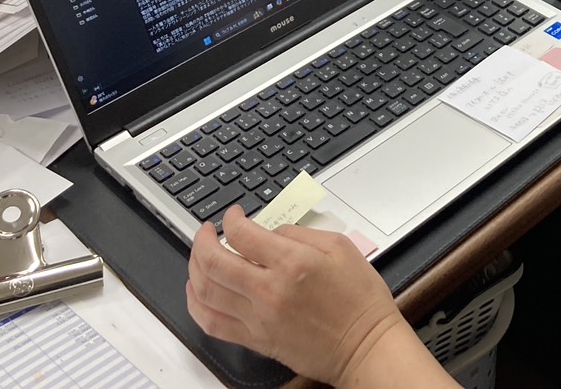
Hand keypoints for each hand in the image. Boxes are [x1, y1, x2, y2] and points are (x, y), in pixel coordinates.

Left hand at [187, 207, 401, 383]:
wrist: (365, 345)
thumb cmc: (359, 299)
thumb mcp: (340, 247)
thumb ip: (300, 233)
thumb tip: (270, 231)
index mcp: (293, 263)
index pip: (242, 235)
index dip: (232, 219)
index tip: (234, 215)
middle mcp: (269, 291)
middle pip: (214, 262)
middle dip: (202, 240)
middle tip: (206, 231)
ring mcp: (259, 318)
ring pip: (206, 291)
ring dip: (194, 268)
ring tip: (199, 255)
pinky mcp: (256, 340)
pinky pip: (212, 324)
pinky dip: (196, 305)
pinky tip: (196, 291)